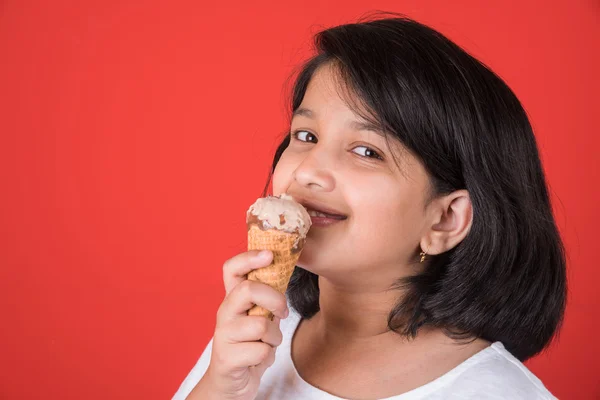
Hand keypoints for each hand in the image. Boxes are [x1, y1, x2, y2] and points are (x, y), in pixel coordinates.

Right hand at [187, 250, 288, 399]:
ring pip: (261, 325)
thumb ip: (267, 299)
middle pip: (249, 289)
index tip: (270, 255)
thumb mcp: (259, 318)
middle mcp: (224, 313)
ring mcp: (223, 335)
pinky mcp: (227, 358)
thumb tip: (285, 273)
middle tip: (282, 312)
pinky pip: (261, 351)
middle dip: (275, 299)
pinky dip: (268, 356)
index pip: (232, 268)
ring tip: (266, 344)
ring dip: (274, 337)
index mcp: (232, 299)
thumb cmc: (250, 346)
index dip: (249, 257)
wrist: (231, 384)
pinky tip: (258, 360)